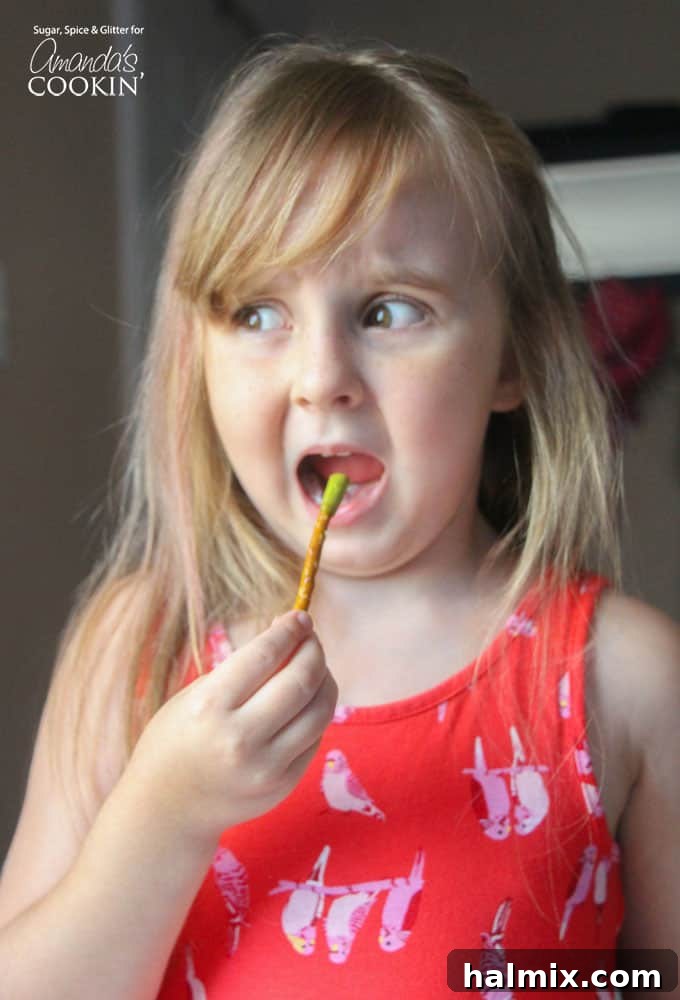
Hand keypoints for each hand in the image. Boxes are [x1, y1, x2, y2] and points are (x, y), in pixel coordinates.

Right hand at [123, 611, 337, 847]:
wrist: (166, 809)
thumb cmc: (176, 739)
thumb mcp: (195, 695)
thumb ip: (242, 670)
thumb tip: (289, 633)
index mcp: (210, 706)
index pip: (265, 655)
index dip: (289, 630)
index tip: (300, 616)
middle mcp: (240, 738)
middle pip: (301, 680)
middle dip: (313, 650)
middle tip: (311, 638)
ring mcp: (266, 766)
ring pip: (320, 710)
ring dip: (325, 679)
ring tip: (315, 667)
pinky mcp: (283, 785)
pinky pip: (315, 737)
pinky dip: (316, 711)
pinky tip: (306, 700)